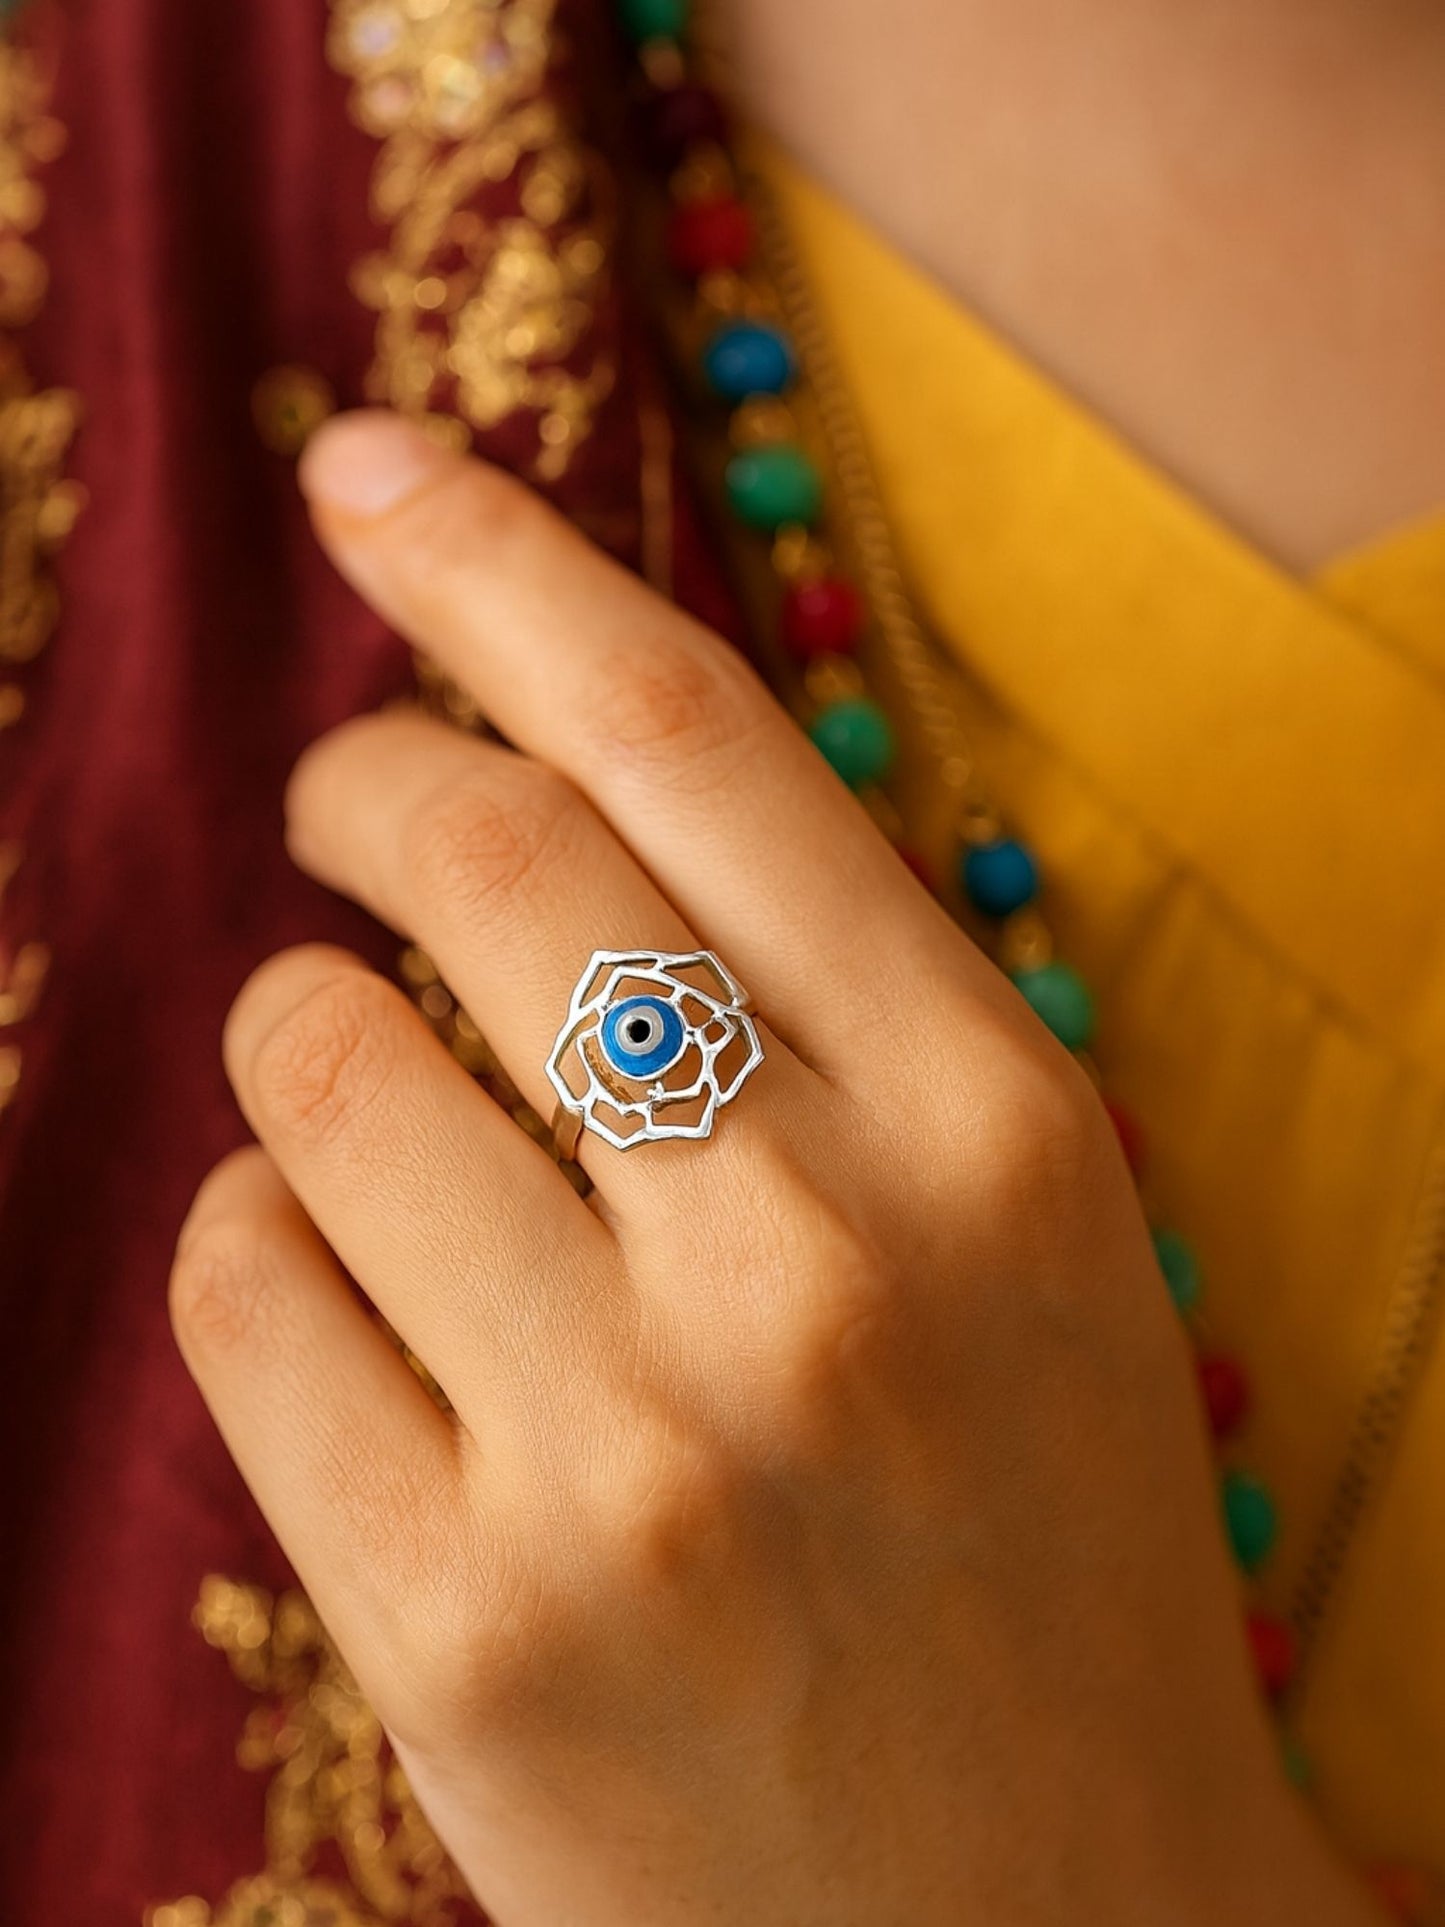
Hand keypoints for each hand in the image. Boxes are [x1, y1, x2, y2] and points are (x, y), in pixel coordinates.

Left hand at [171, 412, 1378, 1926]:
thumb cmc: (1030, 1544)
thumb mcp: (1017, 1233)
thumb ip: (825, 1008)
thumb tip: (547, 780)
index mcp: (997, 1125)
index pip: (694, 737)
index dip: (502, 563)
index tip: (367, 471)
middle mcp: (819, 1255)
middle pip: (479, 852)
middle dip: (362, 786)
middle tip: (342, 806)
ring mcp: (635, 1450)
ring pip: (316, 1062)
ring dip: (301, 1038)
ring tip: (365, 1109)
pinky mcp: (463, 1626)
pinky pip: (239, 1285)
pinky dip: (253, 1243)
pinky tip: (344, 1308)